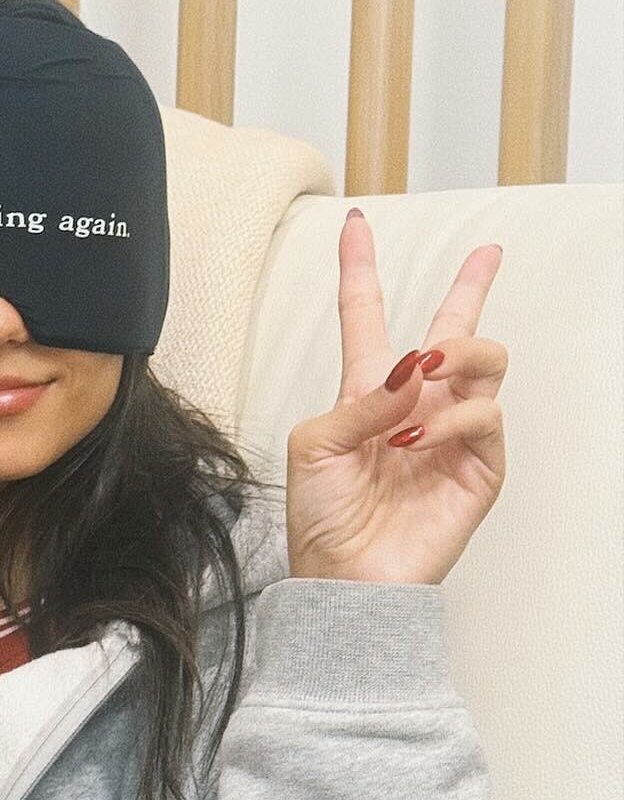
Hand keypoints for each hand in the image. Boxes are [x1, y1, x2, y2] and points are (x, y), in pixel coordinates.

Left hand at [284, 210, 506, 585]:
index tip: (357, 222)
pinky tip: (420, 435)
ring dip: (458, 353)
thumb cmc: (320, 516)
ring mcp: (452, 432)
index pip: (367, 315)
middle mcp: (416, 403)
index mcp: (365, 390)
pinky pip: (485, 416)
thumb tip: (412, 370)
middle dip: (474, 285)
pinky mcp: (478, 466)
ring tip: (428, 370)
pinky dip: (453, 417)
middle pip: (455, 330)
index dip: (361, 267)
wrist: (343, 577)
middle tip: (485, 257)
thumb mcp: (313, 444)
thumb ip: (359, 400)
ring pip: (485, 360)